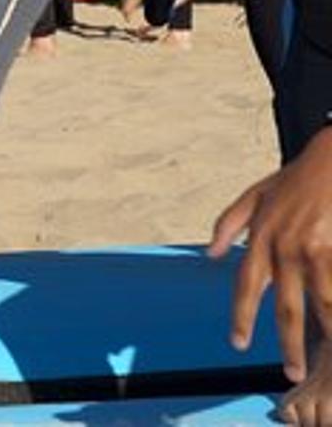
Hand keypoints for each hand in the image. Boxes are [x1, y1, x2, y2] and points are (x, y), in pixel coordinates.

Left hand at [209, 126, 331, 381]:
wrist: (331, 157)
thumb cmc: (296, 178)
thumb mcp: (254, 194)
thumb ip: (229, 224)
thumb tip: (211, 255)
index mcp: (261, 238)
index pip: (246, 286)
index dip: (241, 317)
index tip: (237, 343)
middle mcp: (284, 248)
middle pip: (284, 306)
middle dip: (286, 343)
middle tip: (290, 372)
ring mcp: (312, 250)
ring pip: (318, 305)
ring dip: (323, 336)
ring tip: (325, 361)